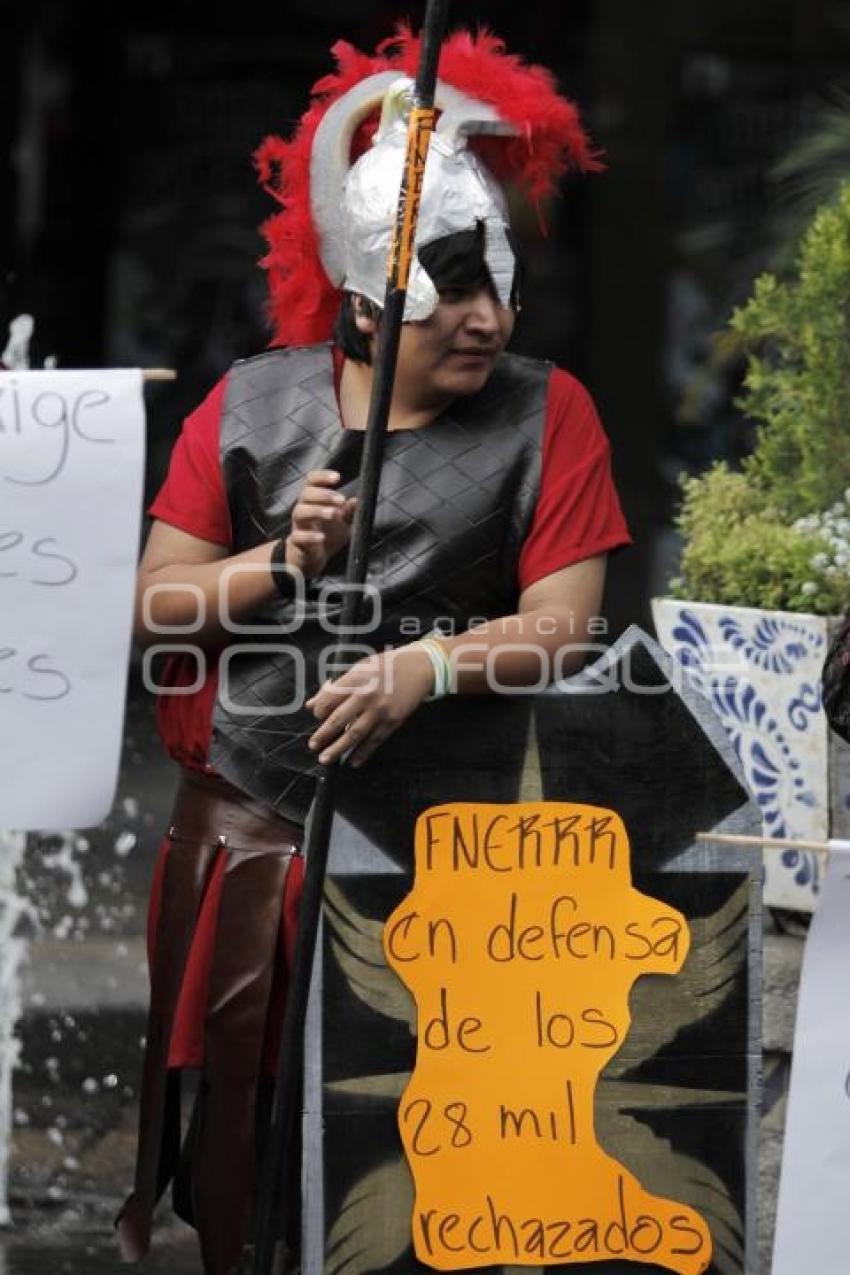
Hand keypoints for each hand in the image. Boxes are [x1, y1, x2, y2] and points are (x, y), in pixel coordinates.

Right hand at [285, 470, 356, 578]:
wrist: (312, 558)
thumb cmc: (327, 534)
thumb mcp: (343, 523)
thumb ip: (349, 512)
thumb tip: (358, 500)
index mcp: (313, 500)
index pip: (312, 481)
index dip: (322, 476)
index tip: (337, 477)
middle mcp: (303, 509)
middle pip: (306, 494)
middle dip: (323, 494)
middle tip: (340, 500)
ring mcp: (298, 526)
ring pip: (300, 512)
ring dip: (317, 511)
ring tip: (333, 514)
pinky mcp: (297, 542)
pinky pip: (298, 537)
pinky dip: (309, 536)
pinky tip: (321, 537)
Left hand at [305, 645, 434, 767]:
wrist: (419, 668)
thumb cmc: (386, 666)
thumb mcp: (360, 668)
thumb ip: (336, 686)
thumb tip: (311, 705)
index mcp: (356, 678)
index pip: (330, 698)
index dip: (320, 710)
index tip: (317, 717)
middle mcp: (366, 695)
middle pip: (339, 719)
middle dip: (323, 734)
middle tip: (313, 746)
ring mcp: (380, 710)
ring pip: (355, 734)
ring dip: (338, 748)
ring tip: (325, 759)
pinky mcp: (393, 721)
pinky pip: (375, 740)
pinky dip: (363, 753)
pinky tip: (353, 762)